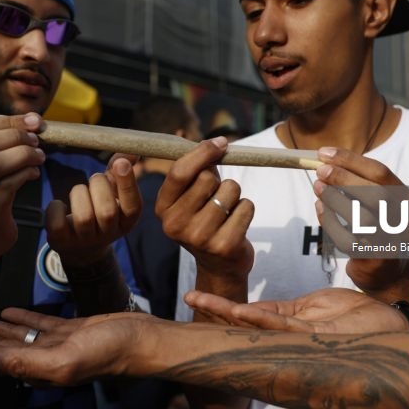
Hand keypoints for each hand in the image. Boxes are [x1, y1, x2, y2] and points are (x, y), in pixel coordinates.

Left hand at [0, 308, 158, 385]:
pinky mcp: (72, 331)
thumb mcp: (64, 360)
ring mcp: (57, 345)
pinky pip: (39, 325)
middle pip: (0, 344)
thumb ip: (24, 363)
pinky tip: (7, 312)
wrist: (143, 340)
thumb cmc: (109, 351)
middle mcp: (44, 359)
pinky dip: (21, 318)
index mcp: (38, 369)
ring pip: (16, 334)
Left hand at [45, 156, 141, 266]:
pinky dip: (56, 207)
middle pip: (107, 211)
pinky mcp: (62, 242)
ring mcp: (85, 240)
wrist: (80, 245)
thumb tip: (131, 153)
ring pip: (83, 217)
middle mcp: (109, 234)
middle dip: (98, 186)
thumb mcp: (112, 192)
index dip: (127, 184)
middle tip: (94, 179)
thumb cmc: (99, 208)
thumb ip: (120, 171)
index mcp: (126, 221)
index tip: (120, 163)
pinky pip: (57, 222)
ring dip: (79, 194)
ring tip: (79, 193)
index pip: (133, 206)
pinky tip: (61, 207)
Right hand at [155, 137, 254, 278]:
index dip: (202, 152)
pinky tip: (236, 223)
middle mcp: (175, 224)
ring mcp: (199, 237)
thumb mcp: (192, 197)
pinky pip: (246, 206)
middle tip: (217, 197)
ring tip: (227, 212)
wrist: (219, 266)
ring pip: (230, 189)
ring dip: (235, 195)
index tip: (220, 142)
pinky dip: (246, 209)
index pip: (179, 172)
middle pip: (207, 178)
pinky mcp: (224, 246)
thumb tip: (216, 143)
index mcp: (162, 208)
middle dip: (219, 180)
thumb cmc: (206, 220)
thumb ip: (198, 170)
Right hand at [184, 287, 408, 333]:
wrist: (391, 324)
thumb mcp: (314, 306)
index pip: (246, 315)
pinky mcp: (315, 336)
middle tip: (187, 299)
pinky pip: (282, 326)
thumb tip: (256, 310)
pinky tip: (239, 313)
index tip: (194, 296)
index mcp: (286, 323)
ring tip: (202, 304)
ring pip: (256, 326)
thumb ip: (286, 309)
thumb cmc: (356, 317)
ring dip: (227, 315)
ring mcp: (299, 337)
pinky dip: (258, 319)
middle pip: (243, 324)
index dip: (219, 307)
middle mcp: (288, 334)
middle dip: (214, 313)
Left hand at [314, 147, 408, 295]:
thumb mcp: (378, 204)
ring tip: (318, 187)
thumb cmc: (377, 229)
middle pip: (376, 194)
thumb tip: (325, 161)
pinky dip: (329, 221)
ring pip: (361, 218)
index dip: (351, 161)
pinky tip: (320, 208)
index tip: (324, 153)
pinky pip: (345, 238)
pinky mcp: (373, 259)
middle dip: (344, 178)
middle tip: (320, 170)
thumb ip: (359, 183)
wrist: (387, 273)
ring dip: (335, 199)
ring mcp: (392, 242)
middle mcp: (406, 222)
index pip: (382, 173)